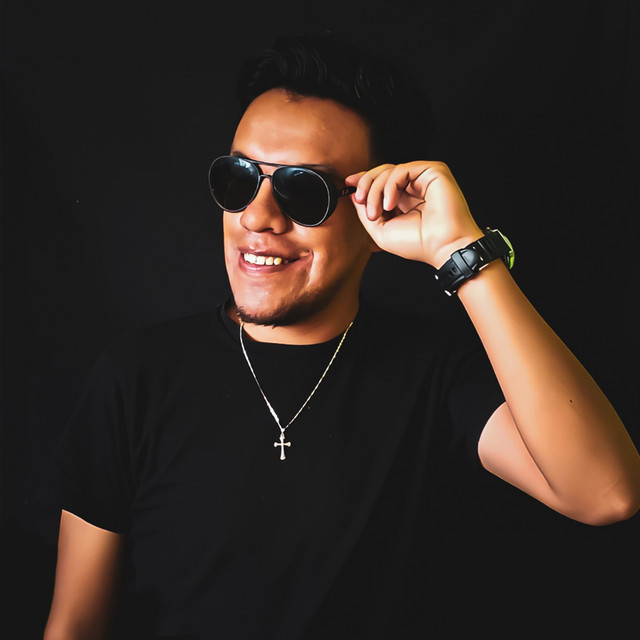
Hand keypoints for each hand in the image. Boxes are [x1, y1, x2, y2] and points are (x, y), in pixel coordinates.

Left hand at [346, 161, 483, 267]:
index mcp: (405, 198)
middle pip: (382, 171)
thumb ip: (365, 211)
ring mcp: (424, 178)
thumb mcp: (380, 230)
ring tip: (376, 212)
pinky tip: (390, 204)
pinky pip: (401, 169)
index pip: (382, 180)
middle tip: (360, 201)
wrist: (442, 247)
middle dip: (365, 184)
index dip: (363, 179)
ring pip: (389, 170)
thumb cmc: (418, 243)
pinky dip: (390, 186)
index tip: (348, 185)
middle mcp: (414, 186)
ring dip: (375, 190)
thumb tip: (355, 195)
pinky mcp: (433, 171)